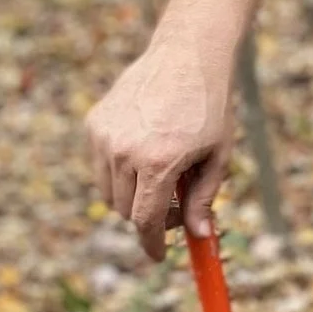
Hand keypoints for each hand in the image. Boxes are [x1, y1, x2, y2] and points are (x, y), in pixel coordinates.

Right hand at [87, 37, 234, 260]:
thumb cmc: (211, 107)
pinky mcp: (94, 123)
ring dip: (132, 196)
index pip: (145, 220)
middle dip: (148, 217)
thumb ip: (203, 198)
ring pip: (109, 191)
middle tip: (175, 208)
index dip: (152, 243)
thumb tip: (199, 236)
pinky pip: (101, 164)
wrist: (188, 55)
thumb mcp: (218, 156)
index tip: (159, 256)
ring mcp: (104, 136)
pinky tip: (147, 149)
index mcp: (158, 162)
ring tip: (163, 176)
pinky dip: (120, 170)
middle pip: (125, 210)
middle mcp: (124, 151)